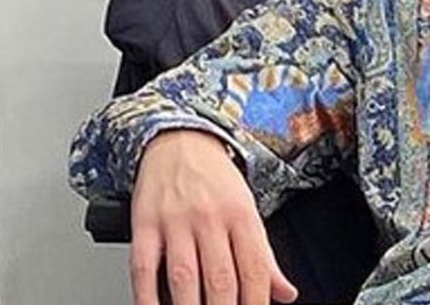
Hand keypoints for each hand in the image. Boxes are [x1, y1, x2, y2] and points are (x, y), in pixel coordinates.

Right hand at [130, 130, 297, 304]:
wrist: (179, 140)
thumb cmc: (215, 179)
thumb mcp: (248, 210)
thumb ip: (265, 256)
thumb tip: (286, 293)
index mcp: (241, 215)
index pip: (254, 269)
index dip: (256, 302)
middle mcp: (210, 218)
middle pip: (220, 279)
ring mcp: (175, 222)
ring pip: (183, 278)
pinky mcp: (144, 225)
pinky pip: (143, 268)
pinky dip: (147, 297)